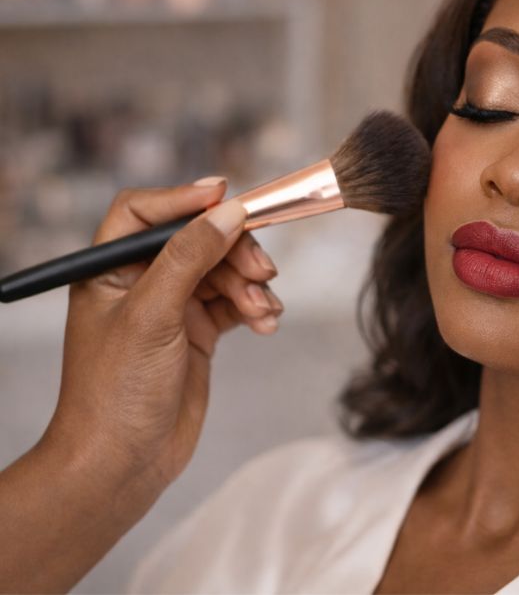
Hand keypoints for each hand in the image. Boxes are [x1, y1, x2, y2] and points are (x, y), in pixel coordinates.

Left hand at [45, 177, 283, 495]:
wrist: (122, 464)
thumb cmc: (115, 392)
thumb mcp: (152, 314)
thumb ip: (189, 257)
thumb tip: (228, 211)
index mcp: (109, 270)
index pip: (144, 212)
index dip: (184, 199)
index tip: (227, 197)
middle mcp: (140, 283)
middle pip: (198, 240)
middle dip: (234, 252)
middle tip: (261, 271)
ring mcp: (171, 309)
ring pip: (223, 272)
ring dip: (250, 285)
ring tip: (263, 313)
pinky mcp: (197, 334)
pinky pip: (235, 304)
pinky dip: (255, 309)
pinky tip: (266, 325)